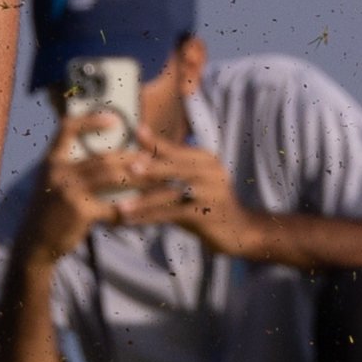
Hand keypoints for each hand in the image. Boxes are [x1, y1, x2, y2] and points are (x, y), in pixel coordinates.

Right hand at [13, 132, 153, 267]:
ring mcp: (69, 190)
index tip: (114, 119)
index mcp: (52, 161)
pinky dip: (126, 208)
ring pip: (110, 177)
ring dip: (134, 177)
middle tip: (148, 157)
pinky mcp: (79, 211)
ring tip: (152, 178)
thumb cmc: (49, 212)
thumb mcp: (52, 183)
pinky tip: (139, 209)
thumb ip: (71, 170)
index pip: (68, 128)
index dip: (91, 120)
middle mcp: (59, 171)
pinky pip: (111, 206)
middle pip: (101, 156)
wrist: (34, 243)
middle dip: (128, 156)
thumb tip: (105, 159)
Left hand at [111, 131, 273, 261]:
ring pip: (171, 195)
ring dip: (144, 202)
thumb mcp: (195, 181)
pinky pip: (173, 215)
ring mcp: (209, 194)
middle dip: (151, 167)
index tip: (137, 131)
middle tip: (128, 166)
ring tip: (122, 207)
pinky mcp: (206, 215)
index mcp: (206, 159)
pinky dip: (150, 219)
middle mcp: (210, 172)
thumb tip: (138, 158)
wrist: (240, 229)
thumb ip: (173, 169)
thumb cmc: (208, 202)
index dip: (156, 142)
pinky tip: (133, 222)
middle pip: (175, 168)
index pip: (177, 149)